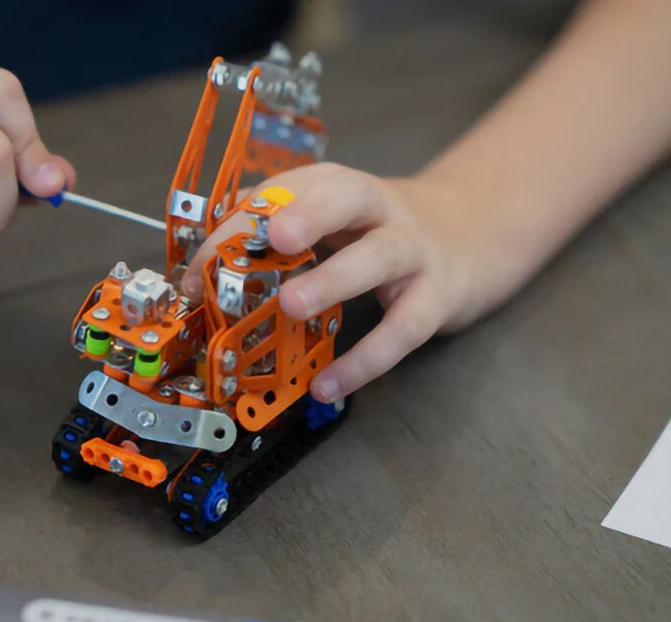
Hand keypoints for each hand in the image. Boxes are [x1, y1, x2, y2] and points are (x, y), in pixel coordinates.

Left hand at [181, 163, 486, 403]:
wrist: (471, 238)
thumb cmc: (376, 234)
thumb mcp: (329, 223)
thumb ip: (272, 242)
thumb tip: (201, 276)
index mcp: (337, 187)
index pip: (283, 193)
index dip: (238, 227)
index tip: (199, 272)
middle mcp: (378, 209)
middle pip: (346, 197)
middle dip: (308, 214)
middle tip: (273, 237)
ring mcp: (413, 251)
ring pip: (378, 257)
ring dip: (335, 279)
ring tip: (291, 306)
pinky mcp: (438, 297)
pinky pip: (403, 330)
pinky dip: (366, 360)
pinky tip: (328, 386)